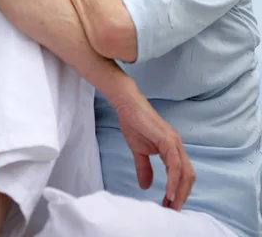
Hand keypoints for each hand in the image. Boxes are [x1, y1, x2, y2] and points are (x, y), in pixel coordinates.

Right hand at [112, 82, 195, 210]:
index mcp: (173, 148)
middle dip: (182, 195)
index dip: (180, 191)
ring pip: (184, 171)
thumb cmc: (134, 123)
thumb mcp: (138, 151)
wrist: (127, 105)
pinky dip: (173, 180)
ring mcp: (174, 141)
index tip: (170, 206)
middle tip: (172, 210)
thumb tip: (146, 186)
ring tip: (171, 206)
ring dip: (179, 191)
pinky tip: (169, 192)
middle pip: (189, 175)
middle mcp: (177, 145)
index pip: (183, 174)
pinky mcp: (167, 139)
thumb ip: (144, 168)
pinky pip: (174, 164)